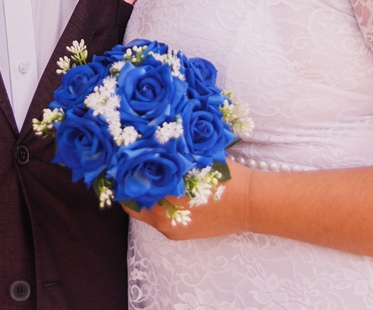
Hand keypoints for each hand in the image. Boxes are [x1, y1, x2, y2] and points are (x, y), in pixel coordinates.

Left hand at [123, 160, 251, 240]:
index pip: (127, 191)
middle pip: (133, 204)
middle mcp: (163, 221)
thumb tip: (145, 139)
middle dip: (132, 186)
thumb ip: (170, 153)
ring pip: (147, 211)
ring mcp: (172, 230)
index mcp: (163, 201)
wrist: (252, 204)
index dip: (122, 176)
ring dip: (146, 196)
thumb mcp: (195, 158)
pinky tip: (168, 189)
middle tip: (130, 167)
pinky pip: (161, 218)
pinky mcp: (181, 233)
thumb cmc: (226, 177)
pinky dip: (159, 204)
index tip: (120, 162)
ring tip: (148, 175)